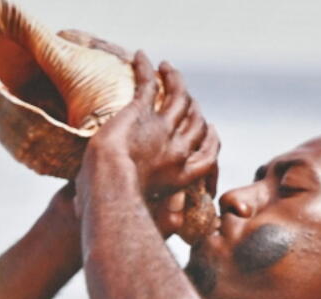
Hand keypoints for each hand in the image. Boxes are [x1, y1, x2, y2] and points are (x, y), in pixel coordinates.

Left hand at [83, 53, 218, 216]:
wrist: (109, 189)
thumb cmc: (119, 209)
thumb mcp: (144, 215)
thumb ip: (156, 218)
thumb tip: (160, 220)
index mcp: (183, 176)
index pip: (209, 153)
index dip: (211, 137)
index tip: (210, 127)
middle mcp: (179, 150)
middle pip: (197, 121)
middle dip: (195, 107)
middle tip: (186, 96)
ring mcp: (162, 128)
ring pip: (180, 97)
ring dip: (176, 79)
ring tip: (168, 68)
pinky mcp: (140, 112)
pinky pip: (149, 84)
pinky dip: (146, 68)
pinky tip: (142, 56)